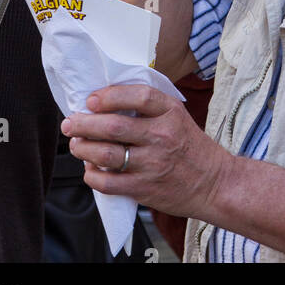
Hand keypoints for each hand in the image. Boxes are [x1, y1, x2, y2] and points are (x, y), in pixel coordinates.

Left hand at [62, 83, 231, 219]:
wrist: (214, 183)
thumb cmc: (190, 146)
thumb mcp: (177, 116)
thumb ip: (149, 106)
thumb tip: (107, 99)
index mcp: (170, 112)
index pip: (139, 96)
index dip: (111, 95)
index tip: (91, 99)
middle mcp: (161, 136)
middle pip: (114, 126)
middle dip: (84, 123)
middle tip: (71, 122)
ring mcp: (152, 164)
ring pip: (106, 154)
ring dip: (83, 148)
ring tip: (76, 144)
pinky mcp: (144, 189)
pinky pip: (108, 183)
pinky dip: (92, 175)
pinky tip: (89, 168)